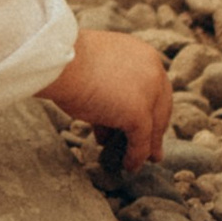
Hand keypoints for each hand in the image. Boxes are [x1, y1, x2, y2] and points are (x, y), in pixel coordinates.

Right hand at [42, 29, 170, 173]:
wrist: (60, 63)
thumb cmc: (70, 63)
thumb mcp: (101, 68)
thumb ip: (117, 84)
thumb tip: (117, 110)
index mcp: (145, 55)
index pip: (157, 88)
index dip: (150, 109)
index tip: (145, 125)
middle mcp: (154, 71)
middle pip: (160, 108)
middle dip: (152, 130)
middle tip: (148, 148)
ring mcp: (149, 94)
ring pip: (152, 127)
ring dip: (144, 146)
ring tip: (133, 159)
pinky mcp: (139, 115)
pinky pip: (141, 143)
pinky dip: (135, 157)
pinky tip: (128, 165)